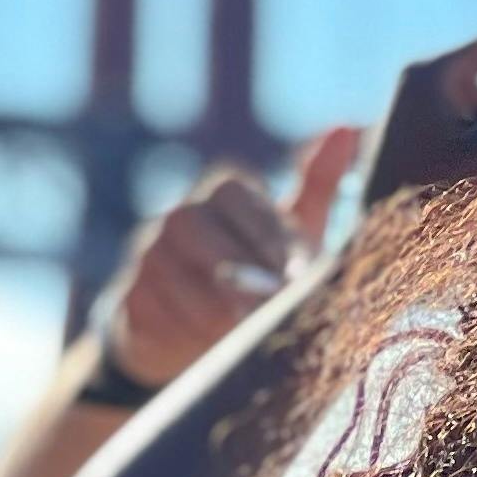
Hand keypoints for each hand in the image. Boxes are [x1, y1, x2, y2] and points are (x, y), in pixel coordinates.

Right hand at [102, 132, 356, 389]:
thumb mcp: (296, 236)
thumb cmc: (262, 274)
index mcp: (223, 196)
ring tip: (241, 333)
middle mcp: (180, 217)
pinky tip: (205, 350)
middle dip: (230, 265)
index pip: (233, 192)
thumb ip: (319, 187)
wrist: (202, 336)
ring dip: (206, 304)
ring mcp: (148, 256)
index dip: (262, 230)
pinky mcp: (129, 299)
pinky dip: (178, 329)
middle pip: (190, 223)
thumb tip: (348, 127)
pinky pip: (146, 307)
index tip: (293, 271)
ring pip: (164, 267)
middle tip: (266, 304)